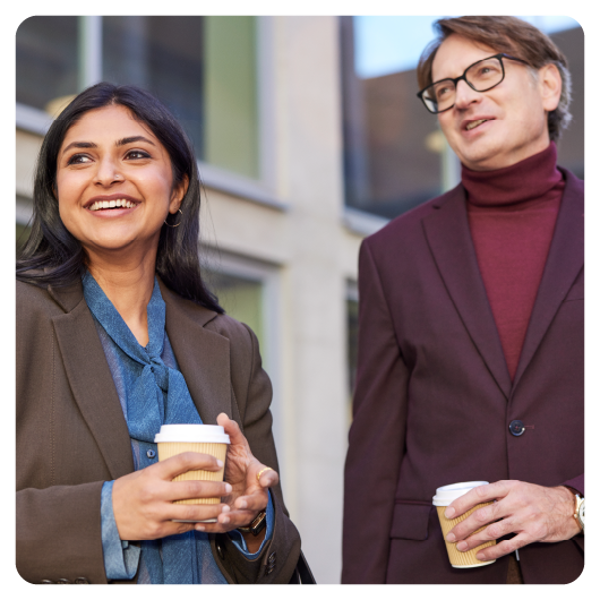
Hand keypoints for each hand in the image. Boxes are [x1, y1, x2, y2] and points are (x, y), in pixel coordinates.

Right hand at [112, 452, 231, 540]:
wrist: (105, 514)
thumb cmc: (129, 489)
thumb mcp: (146, 473)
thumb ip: (167, 470)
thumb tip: (193, 463)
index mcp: (153, 474)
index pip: (184, 461)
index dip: (204, 459)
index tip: (217, 462)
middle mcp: (156, 493)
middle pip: (193, 488)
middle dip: (215, 488)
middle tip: (227, 487)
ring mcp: (156, 513)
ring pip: (192, 511)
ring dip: (212, 509)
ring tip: (224, 507)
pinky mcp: (156, 530)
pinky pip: (182, 526)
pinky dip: (196, 522)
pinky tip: (206, 519)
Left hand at [194, 413, 278, 548]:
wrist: (233, 482)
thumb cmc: (238, 463)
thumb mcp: (237, 447)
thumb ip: (232, 432)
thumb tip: (222, 416)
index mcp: (259, 475)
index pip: (269, 476)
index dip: (269, 478)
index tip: (266, 479)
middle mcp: (256, 494)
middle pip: (258, 502)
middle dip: (249, 503)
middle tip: (240, 502)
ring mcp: (245, 509)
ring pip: (242, 518)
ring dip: (232, 518)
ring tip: (221, 517)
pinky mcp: (232, 520)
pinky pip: (224, 527)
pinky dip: (213, 527)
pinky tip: (200, 525)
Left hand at [444, 480, 580, 560]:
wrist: (565, 507)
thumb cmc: (535, 496)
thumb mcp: (516, 487)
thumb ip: (497, 494)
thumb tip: (470, 504)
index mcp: (508, 486)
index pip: (479, 493)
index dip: (461, 503)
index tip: (449, 513)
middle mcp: (516, 501)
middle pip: (483, 515)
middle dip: (464, 526)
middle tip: (451, 534)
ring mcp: (524, 518)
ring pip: (492, 531)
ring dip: (474, 540)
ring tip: (462, 545)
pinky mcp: (532, 534)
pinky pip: (508, 545)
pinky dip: (493, 552)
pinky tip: (482, 555)